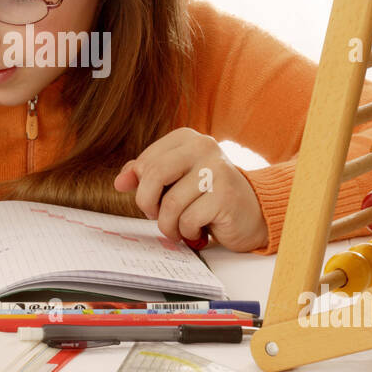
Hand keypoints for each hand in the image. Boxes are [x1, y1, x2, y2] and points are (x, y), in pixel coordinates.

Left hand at [113, 128, 268, 252]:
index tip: (153, 201)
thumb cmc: (208, 197)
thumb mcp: (176, 181)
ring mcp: (216, 169)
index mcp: (187, 138)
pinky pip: (188, 220)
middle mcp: (203, 147)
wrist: (251, 213)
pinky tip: (199, 231)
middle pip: (153, 175)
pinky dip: (188, 232)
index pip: (146, 161)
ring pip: (170, 204)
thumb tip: (119, 182)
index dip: (141, 187)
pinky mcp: (225, 195)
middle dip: (148, 204)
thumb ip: (147, 176)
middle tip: (156, 216)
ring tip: (180, 229)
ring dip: (169, 226)